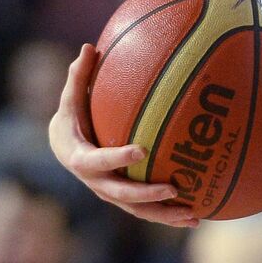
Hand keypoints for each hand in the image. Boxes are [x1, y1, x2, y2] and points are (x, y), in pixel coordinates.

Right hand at [48, 44, 197, 227]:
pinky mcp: (123, 197)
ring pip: (136, 210)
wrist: (63, 148)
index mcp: (80, 158)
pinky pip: (146, 210)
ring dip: (164, 215)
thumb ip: (78, 77)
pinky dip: (169, 214)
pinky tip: (198, 214)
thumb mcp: (70, 99)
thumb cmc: (72, 117)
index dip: (117, 158)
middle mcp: (95, 182)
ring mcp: (109, 193)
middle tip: (173, 188)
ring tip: (194, 215)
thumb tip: (88, 46)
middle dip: (146, 194)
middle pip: (120, 194)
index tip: (141, 150)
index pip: (96, 162)